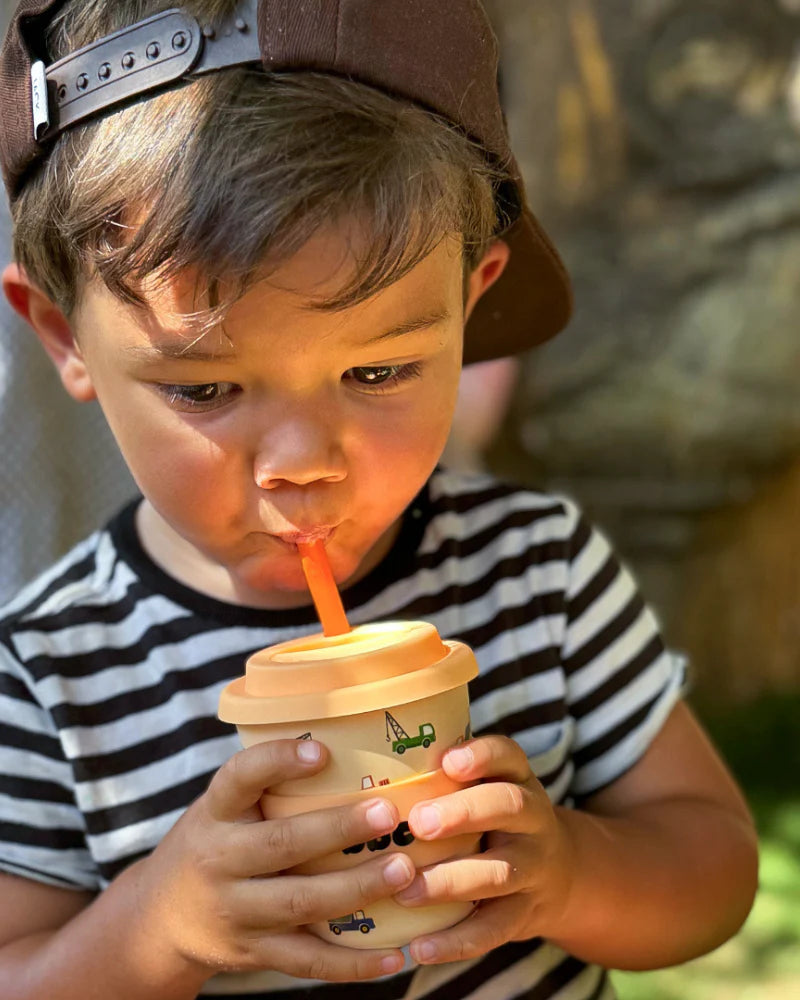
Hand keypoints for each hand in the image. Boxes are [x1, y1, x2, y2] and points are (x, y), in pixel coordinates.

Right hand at [133, 739, 415, 981]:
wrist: (159, 920)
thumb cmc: (213, 842)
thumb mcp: (222, 806)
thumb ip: (265, 782)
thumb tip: (346, 736)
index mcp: (215, 812)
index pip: (238, 778)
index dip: (277, 761)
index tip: (322, 751)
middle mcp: (220, 860)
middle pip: (280, 845)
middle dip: (338, 830)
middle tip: (388, 813)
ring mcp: (236, 911)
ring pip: (301, 904)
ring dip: (357, 889)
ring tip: (404, 869)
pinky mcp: (254, 952)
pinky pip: (308, 961)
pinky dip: (353, 964)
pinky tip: (395, 956)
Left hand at [394, 735, 574, 964]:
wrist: (561, 876)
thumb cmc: (494, 820)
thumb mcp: (487, 787)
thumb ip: (442, 774)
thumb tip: (356, 760)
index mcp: (517, 779)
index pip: (507, 755)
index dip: (482, 756)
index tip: (448, 761)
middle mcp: (533, 818)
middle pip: (509, 806)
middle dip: (463, 813)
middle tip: (418, 823)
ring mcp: (533, 867)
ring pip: (499, 872)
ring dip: (450, 881)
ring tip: (405, 891)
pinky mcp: (525, 915)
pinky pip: (494, 930)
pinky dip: (456, 941)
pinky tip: (419, 947)